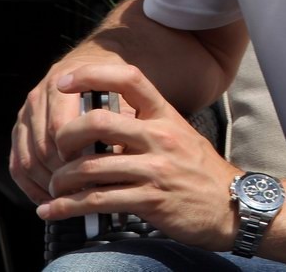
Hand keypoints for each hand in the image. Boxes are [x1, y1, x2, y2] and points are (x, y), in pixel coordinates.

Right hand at [9, 58, 126, 204]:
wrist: (94, 62)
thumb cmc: (112, 84)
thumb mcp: (121, 93)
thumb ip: (119, 119)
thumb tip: (118, 156)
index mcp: (62, 85)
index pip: (60, 128)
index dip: (74, 155)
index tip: (91, 172)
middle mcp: (38, 98)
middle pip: (42, 146)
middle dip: (60, 173)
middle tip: (80, 191)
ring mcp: (26, 114)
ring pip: (26, 158)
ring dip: (45, 182)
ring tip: (67, 198)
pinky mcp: (20, 129)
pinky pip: (16, 163)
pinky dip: (29, 184)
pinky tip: (46, 197)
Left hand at [36, 62, 240, 250]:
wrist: (232, 205)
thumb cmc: (200, 171)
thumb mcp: (178, 136)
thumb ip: (144, 127)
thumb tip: (102, 125)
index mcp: (165, 116)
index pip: (129, 79)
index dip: (92, 75)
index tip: (64, 81)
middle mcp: (159, 137)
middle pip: (97, 122)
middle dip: (65, 137)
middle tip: (57, 150)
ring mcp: (155, 169)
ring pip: (90, 167)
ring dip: (61, 180)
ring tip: (55, 187)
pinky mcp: (149, 200)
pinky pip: (97, 200)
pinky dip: (66, 207)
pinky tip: (53, 210)